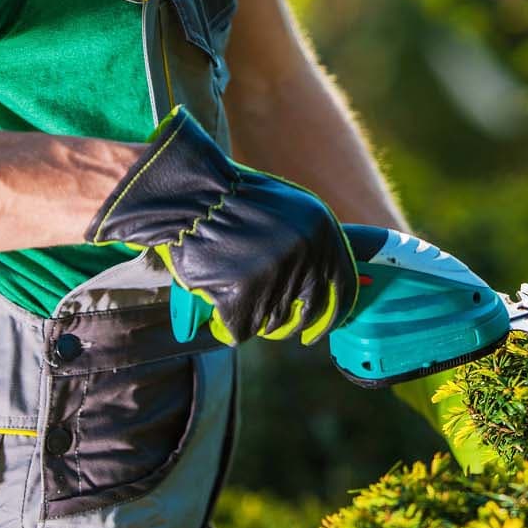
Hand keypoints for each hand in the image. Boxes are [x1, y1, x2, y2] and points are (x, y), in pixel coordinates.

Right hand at [87, 107, 357, 344]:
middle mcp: (307, 253)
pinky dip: (225, 323)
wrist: (186, 194)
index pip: (341, 290)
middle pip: (304, 315)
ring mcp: (277, 274)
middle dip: (285, 326)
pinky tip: (215, 300)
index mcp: (322, 231)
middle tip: (265, 321)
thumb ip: (312, 246)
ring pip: (270, 325)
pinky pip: (239, 330)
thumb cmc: (232, 202)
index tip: (313, 333)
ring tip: (230, 289)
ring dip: (250, 317)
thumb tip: (328, 289)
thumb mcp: (289, 210)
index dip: (329, 317)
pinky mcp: (244, 294)